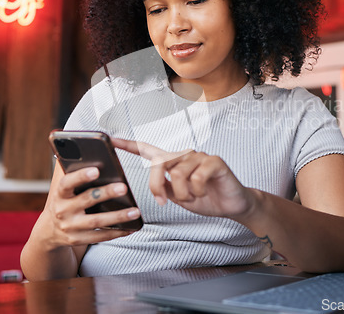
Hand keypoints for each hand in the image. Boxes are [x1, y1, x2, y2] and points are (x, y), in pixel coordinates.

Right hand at [44, 165, 140, 248]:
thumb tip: (81, 147)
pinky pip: (100, 236)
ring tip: (135, 210)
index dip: (80, 176)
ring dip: (117, 216)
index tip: (96, 170)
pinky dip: (117, 232)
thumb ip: (71, 168)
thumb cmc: (64, 199)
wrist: (49, 230)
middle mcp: (63, 211)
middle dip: (106, 193)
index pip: (67, 183)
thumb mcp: (62, 185)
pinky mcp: (79, 240)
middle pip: (86, 201)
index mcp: (59, 194)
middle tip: (123, 187)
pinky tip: (131, 227)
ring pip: (96, 222)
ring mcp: (70, 227)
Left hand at [112, 138, 254, 218]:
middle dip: (156, 185)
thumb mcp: (179, 196)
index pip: (148, 149)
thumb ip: (165, 188)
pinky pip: (196, 177)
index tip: (111, 140)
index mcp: (174, 162)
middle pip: (159, 163)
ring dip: (182, 194)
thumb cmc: (206, 198)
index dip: (129, 145)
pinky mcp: (214, 161)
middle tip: (163, 202)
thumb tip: (154, 186)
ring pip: (177, 173)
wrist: (232, 205)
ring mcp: (200, 156)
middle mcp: (185, 155)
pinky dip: (197, 191)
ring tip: (193, 197)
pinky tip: (204, 192)